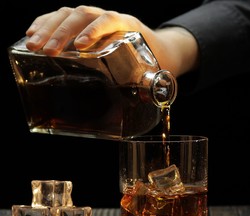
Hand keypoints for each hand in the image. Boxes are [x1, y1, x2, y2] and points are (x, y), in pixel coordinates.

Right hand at [25, 5, 198, 76]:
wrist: (161, 48)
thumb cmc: (156, 62)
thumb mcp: (154, 73)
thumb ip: (143, 88)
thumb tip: (129, 112)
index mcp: (129, 26)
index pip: (110, 20)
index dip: (95, 30)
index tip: (80, 46)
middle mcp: (111, 17)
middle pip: (83, 15)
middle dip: (62, 32)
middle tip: (46, 51)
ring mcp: (96, 17)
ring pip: (69, 14)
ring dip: (48, 28)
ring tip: (32, 45)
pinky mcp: (85, 23)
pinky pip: (62, 16)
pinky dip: (46, 23)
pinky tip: (32, 34)